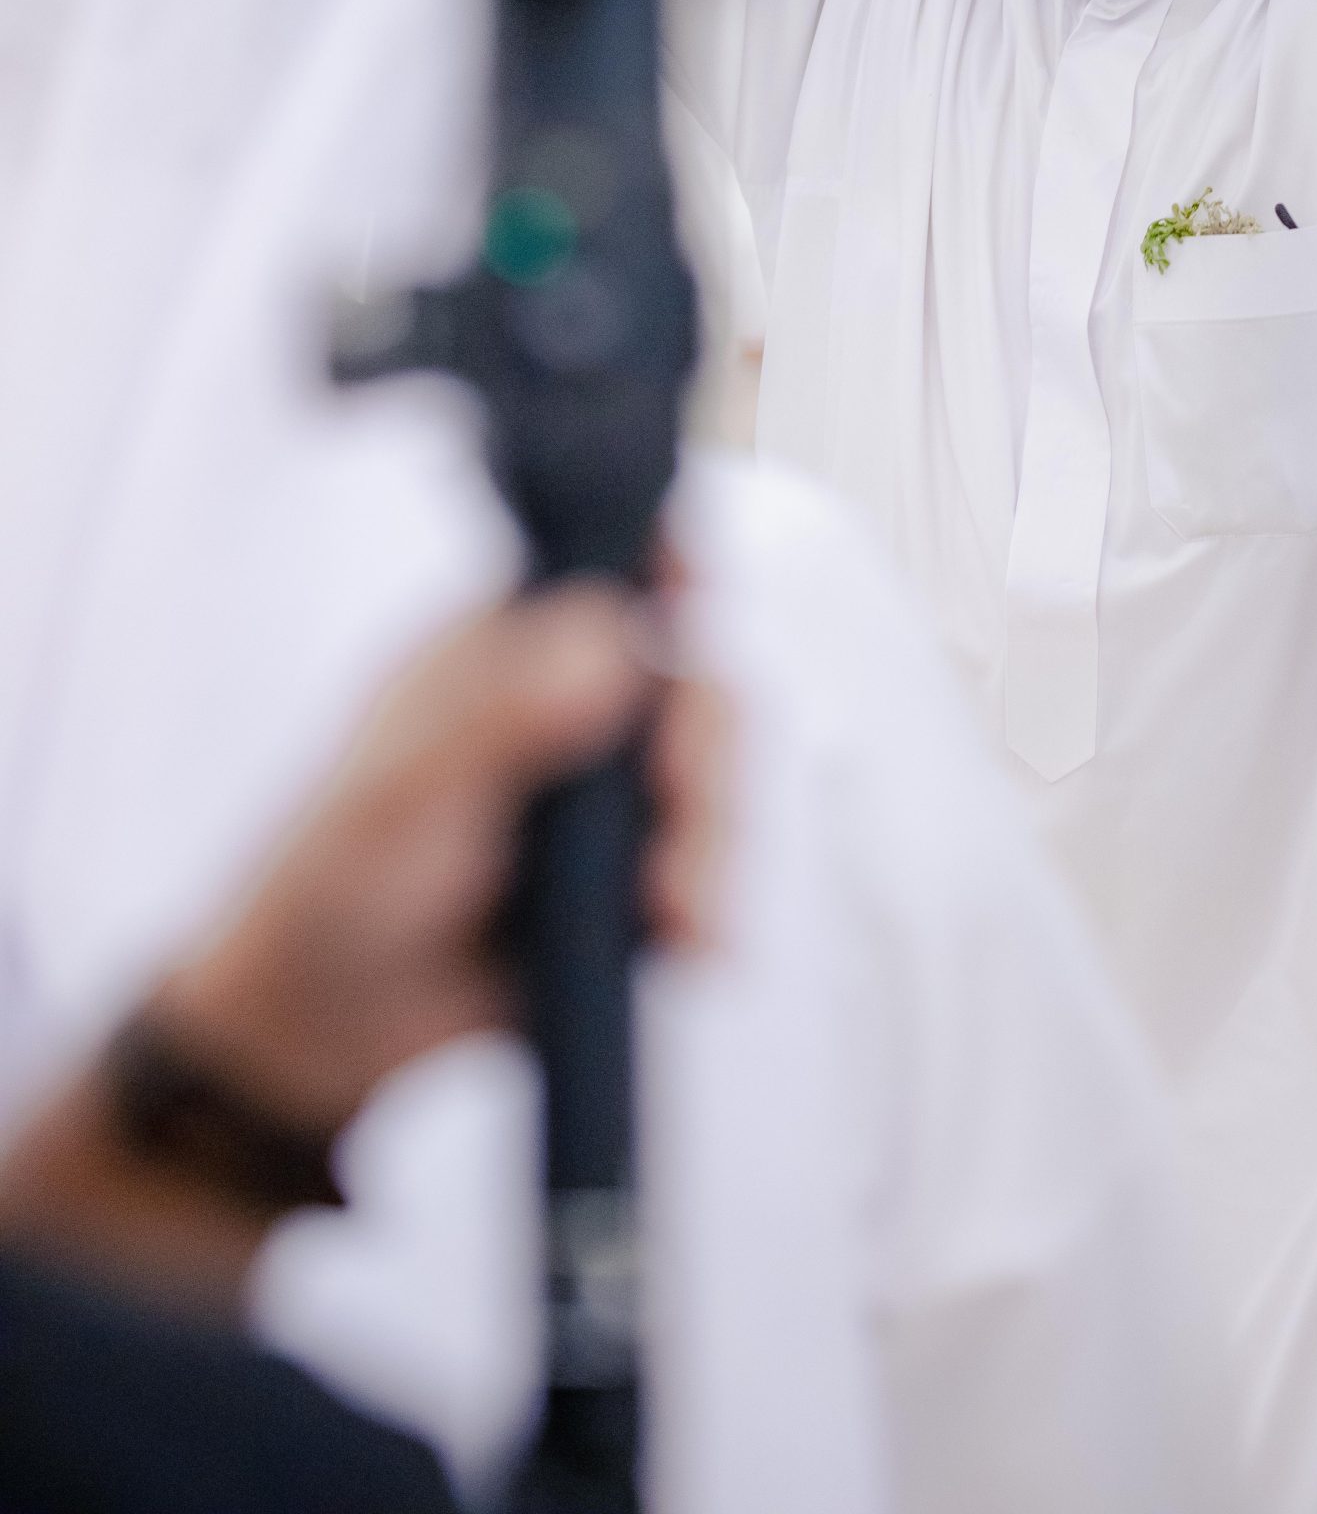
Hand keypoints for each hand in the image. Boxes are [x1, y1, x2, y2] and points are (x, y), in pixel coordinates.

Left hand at [0, 580, 726, 1309]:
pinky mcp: (633, 880)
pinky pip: (706, 874)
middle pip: (692, 683)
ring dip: (712, 843)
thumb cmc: (336, 877)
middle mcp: (577, 707)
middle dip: (705, 746)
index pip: (613, 569)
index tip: (697, 600)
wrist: (325, 1026)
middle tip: (679, 799)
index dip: (670, 567)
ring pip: (714, 783)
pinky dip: (710, 907)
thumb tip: (611, 645)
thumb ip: (501, 715)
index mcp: (512, 648)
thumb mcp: (404, 789)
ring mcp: (610, 797)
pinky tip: (692, 943)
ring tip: (676, 912)